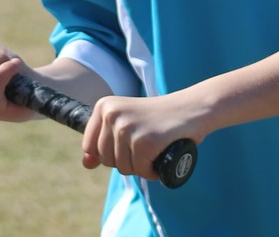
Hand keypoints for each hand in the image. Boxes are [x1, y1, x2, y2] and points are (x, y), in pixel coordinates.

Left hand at [81, 91, 208, 180]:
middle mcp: (112, 114)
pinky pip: (141, 171)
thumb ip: (103, 140)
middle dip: (127, 161)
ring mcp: (127, 127)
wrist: (192, 108)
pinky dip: (152, 171)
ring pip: (123, 168)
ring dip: (141, 166)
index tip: (129, 143)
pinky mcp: (144, 141)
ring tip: (154, 148)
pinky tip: (161, 155)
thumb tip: (86, 164)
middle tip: (146, 145)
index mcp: (103, 107)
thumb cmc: (159, 118)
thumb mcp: (126, 123)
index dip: (110, 153)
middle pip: (107, 160)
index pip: (90, 147)